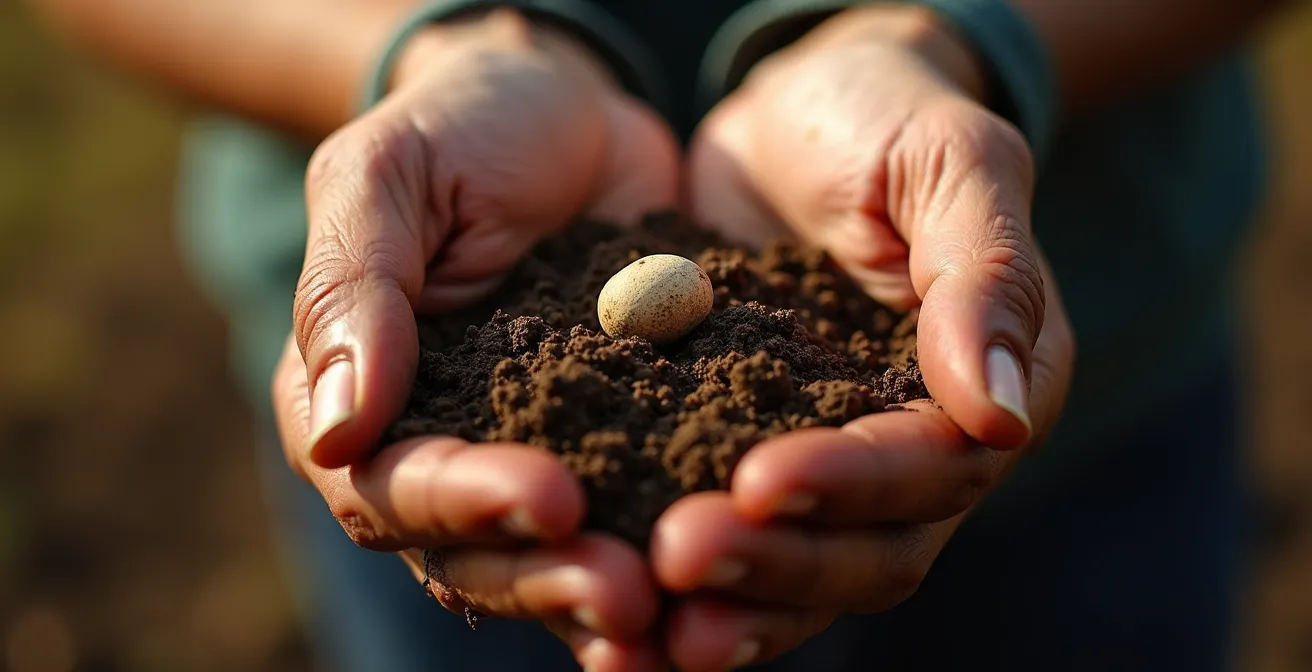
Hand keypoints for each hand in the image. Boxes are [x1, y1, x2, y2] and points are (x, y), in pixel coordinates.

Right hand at [272, 10, 677, 670]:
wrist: (570, 113)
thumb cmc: (462, 130)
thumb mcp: (389, 176)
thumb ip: (354, 291)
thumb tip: (338, 431)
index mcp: (362, 400)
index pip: (390, 482)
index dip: (462, 505)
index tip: (548, 499)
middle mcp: (443, 451)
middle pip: (474, 553)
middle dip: (548, 577)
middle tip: (628, 594)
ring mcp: (538, 457)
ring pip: (555, 559)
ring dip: (605, 595)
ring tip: (671, 618)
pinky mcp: (623, 447)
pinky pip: (639, 516)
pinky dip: (669, 559)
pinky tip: (723, 593)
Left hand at [659, 6, 1075, 668]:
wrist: (799, 117)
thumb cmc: (886, 119)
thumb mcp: (950, 162)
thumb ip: (984, 274)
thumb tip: (999, 414)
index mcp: (988, 389)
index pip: (932, 467)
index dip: (854, 483)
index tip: (760, 480)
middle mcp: (918, 453)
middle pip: (869, 549)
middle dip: (779, 562)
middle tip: (678, 557)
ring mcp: (832, 463)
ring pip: (801, 568)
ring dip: (732, 602)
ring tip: (642, 626)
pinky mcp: (747, 455)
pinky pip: (733, 537)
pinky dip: (684, 585)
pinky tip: (621, 615)